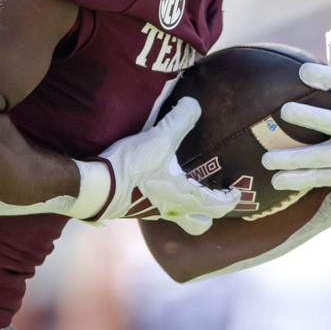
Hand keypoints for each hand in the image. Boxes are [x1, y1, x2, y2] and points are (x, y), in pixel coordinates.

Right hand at [101, 97, 239, 232]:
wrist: (94, 188)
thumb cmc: (132, 168)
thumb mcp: (160, 139)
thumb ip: (180, 120)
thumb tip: (194, 103)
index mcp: (184, 198)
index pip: (218, 206)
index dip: (230, 199)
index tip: (235, 192)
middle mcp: (171, 210)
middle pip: (199, 226)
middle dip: (209, 214)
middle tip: (212, 197)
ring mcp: (152, 213)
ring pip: (178, 219)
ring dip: (187, 210)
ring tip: (186, 190)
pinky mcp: (135, 208)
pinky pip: (157, 210)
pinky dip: (164, 202)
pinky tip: (157, 184)